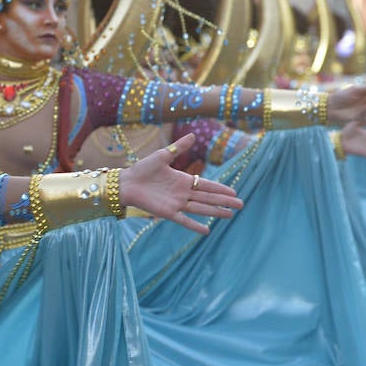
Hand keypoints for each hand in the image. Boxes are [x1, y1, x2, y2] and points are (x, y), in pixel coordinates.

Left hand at [118, 133, 242, 233]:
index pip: (206, 185)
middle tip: (241, 205)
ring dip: (215, 212)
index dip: (220, 189)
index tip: (234, 192)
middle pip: (207, 198)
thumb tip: (193, 135)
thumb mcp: (163, 156)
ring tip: (230, 215)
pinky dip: (195, 225)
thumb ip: (179, 147)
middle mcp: (182, 193)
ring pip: (200, 209)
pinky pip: (183, 220)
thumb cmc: (142, 169)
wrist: (125, 182)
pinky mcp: (167, 212)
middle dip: (224, 201)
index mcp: (183, 180)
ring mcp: (176, 203)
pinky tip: (207, 230)